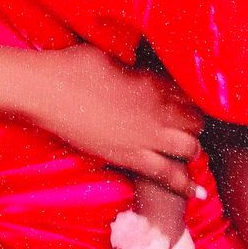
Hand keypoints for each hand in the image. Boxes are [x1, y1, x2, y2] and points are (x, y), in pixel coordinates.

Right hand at [30, 46, 203, 196]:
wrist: (48, 91)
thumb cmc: (75, 65)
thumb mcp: (114, 55)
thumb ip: (137, 68)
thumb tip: (144, 66)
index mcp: (153, 81)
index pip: (190, 93)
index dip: (192, 99)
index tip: (189, 104)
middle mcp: (156, 109)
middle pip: (196, 121)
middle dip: (197, 124)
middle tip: (189, 126)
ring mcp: (146, 136)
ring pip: (189, 147)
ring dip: (193, 149)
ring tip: (190, 151)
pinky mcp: (131, 158)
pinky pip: (168, 174)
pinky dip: (186, 184)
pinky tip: (199, 193)